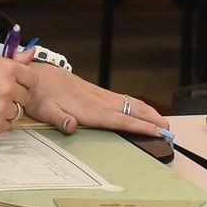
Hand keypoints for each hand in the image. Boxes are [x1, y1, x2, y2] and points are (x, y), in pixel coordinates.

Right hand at [0, 56, 36, 133]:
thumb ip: (13, 60)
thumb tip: (32, 53)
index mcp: (8, 69)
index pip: (33, 80)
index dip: (23, 83)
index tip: (13, 85)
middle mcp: (8, 88)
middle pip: (25, 97)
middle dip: (14, 97)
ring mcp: (2, 107)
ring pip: (16, 112)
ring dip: (5, 110)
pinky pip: (7, 125)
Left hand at [24, 64, 170, 137]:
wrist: (36, 75)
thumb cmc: (40, 95)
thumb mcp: (44, 110)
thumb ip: (58, 119)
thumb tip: (70, 126)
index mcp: (88, 109)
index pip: (120, 120)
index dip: (140, 126)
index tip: (158, 132)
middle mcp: (98, 101)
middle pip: (132, 110)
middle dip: (152, 120)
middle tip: (169, 131)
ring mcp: (99, 95)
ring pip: (130, 103)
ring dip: (148, 113)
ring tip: (163, 123)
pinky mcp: (97, 92)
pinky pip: (123, 100)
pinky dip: (138, 106)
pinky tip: (142, 111)